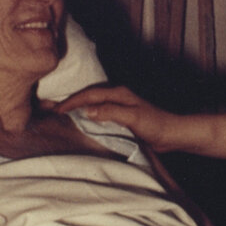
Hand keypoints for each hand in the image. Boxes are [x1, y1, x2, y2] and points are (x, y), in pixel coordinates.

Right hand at [58, 84, 179, 151]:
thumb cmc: (155, 125)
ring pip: (92, 101)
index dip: (72, 101)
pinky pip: (98, 109)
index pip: (89, 94)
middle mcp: (117, 95)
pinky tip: (81, 119)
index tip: (57, 110)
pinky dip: (86, 112)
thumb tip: (87, 110)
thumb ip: (111, 112)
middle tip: (53, 109)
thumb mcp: (133, 118)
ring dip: (77, 105)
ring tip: (62, 112)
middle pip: (88, 94)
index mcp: (118, 92)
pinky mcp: (121, 113)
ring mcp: (119, 104)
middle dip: (70, 100)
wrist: (172, 133)